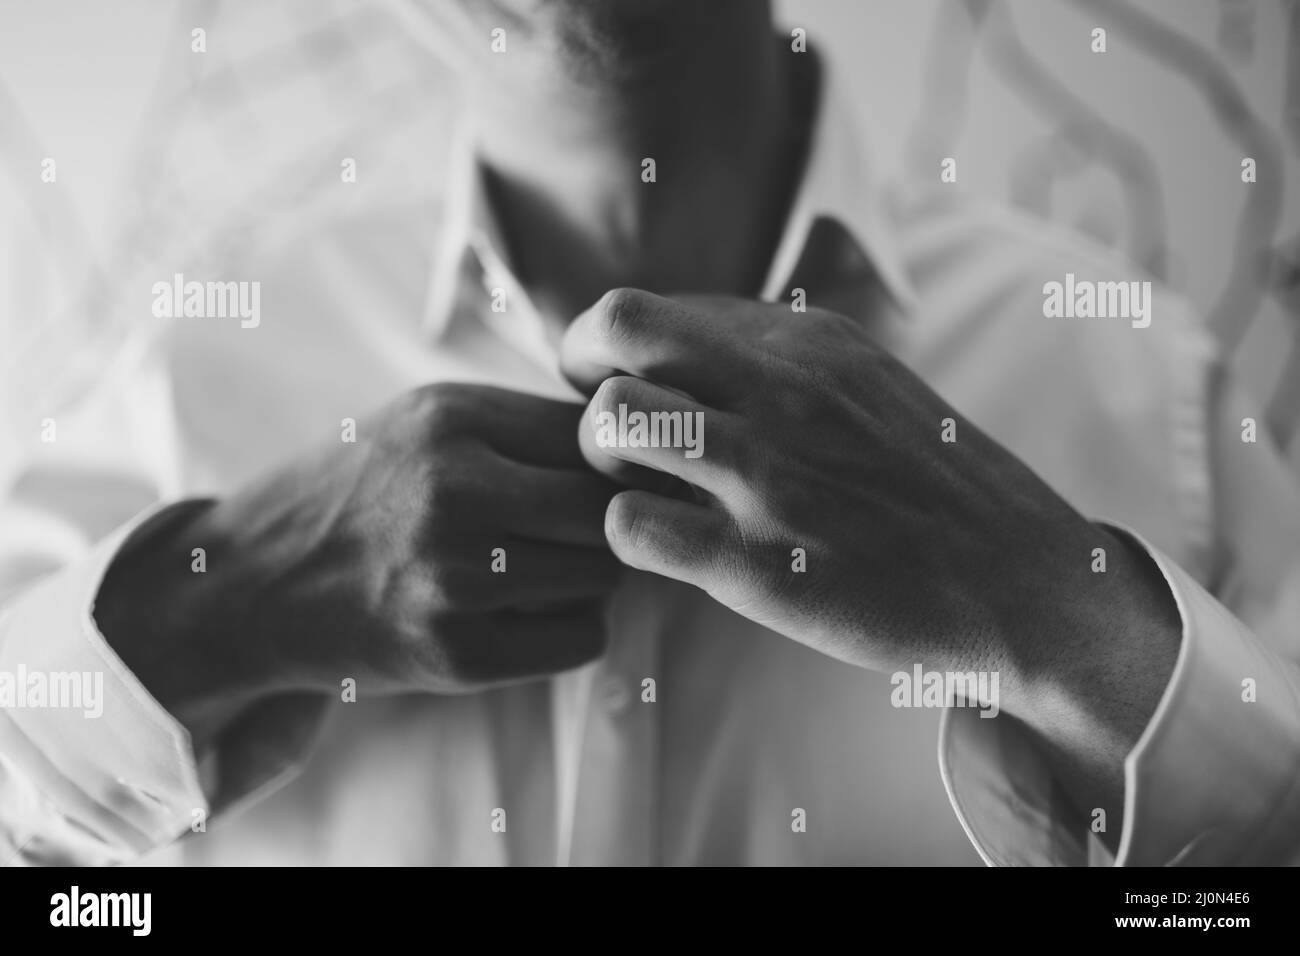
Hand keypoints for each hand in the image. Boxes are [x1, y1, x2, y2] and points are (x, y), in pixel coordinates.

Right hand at [98, 383, 620, 735]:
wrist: (253, 584)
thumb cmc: (362, 493)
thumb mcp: (428, 422)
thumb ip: (527, 425)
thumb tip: (644, 451)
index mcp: (452, 419)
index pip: (596, 437)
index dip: (611, 463)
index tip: (600, 482)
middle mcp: (454, 491)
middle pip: (608, 508)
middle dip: (609, 522)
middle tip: (577, 533)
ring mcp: (453, 577)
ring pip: (604, 574)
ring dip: (589, 576)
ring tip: (541, 569)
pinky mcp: (456, 654)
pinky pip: (583, 639)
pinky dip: (571, 629)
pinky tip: (525, 615)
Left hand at [560, 290, 1179, 713]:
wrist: (1025, 583)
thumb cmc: (935, 485)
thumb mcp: (870, 381)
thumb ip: (780, 355)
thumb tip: (685, 342)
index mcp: (809, 341)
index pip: (653, 308)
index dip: (614, 350)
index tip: (630, 386)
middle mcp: (784, 392)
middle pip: (617, 330)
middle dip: (581, 372)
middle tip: (604, 421)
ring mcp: (771, 477)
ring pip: (609, 422)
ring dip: (600, 457)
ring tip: (638, 486)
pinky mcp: (762, 566)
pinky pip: (629, 527)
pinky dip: (627, 536)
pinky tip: (669, 547)